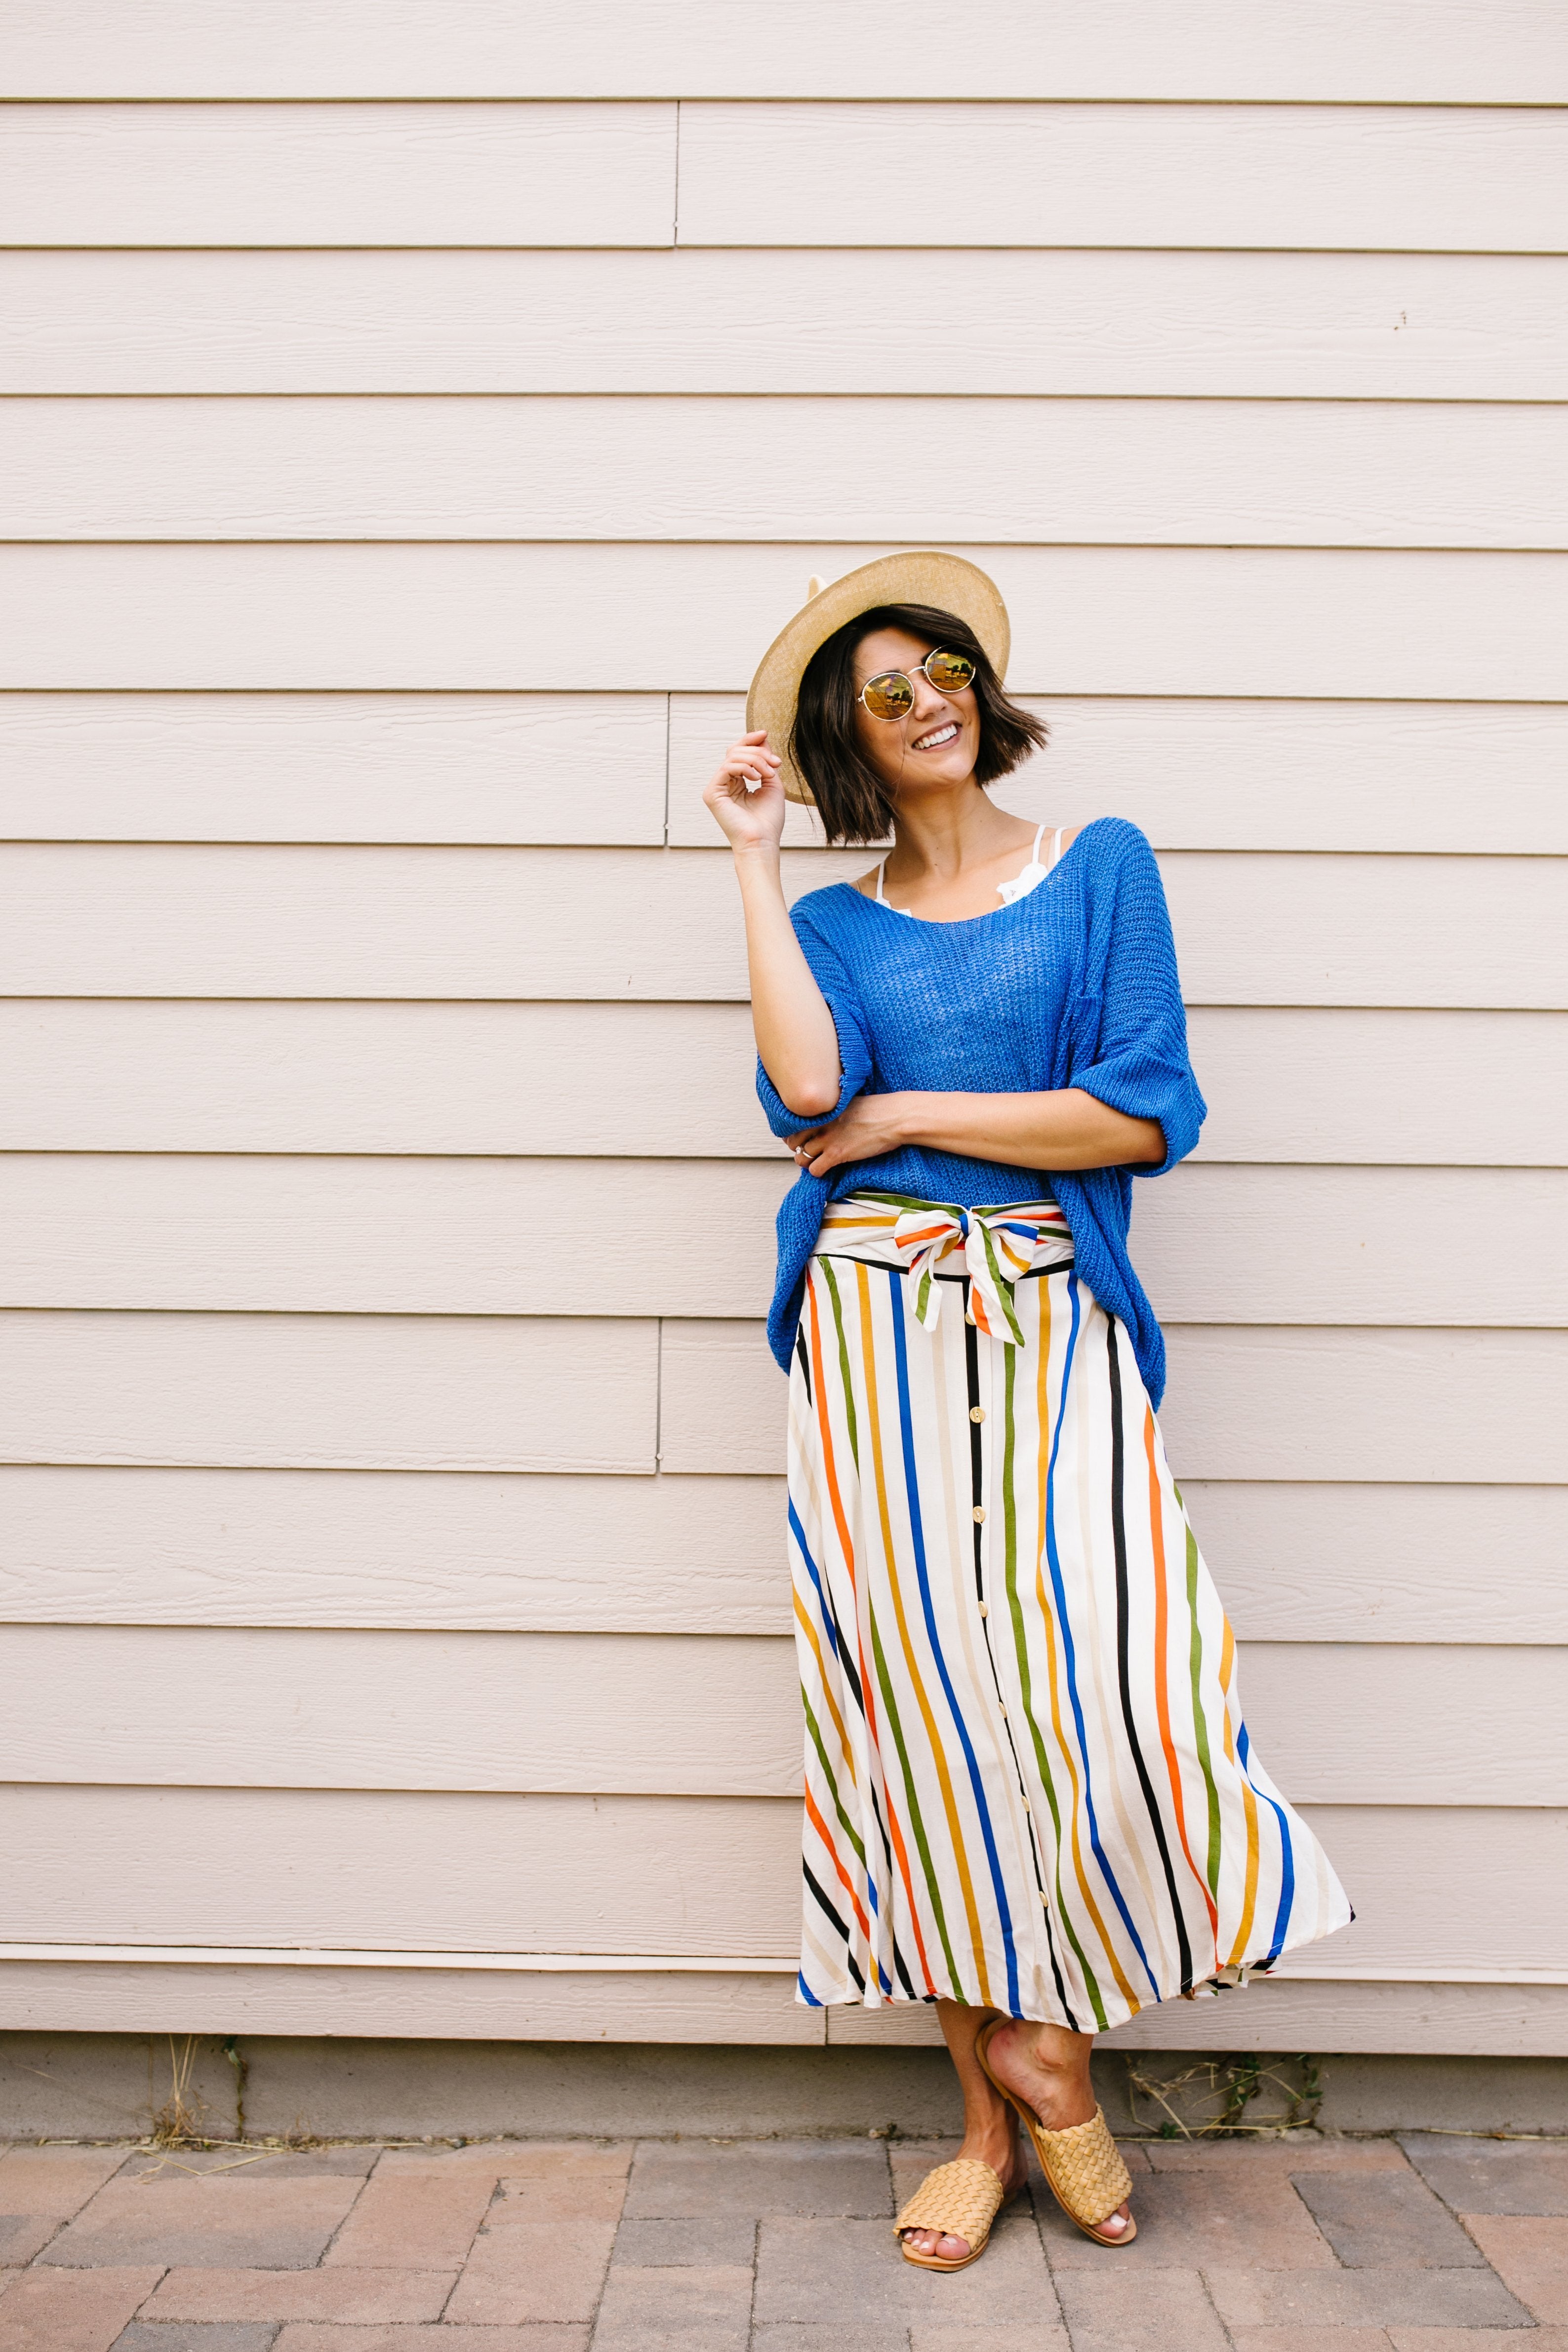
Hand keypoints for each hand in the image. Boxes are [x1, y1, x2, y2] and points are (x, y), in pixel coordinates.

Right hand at [704, 730, 785, 851]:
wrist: (762, 841)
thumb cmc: (768, 820)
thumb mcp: (772, 783)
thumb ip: (766, 761)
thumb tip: (762, 737)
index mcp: (736, 781)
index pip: (739, 752)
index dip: (751, 740)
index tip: (765, 734)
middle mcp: (724, 783)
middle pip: (735, 751)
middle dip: (758, 752)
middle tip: (775, 764)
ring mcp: (716, 788)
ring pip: (732, 757)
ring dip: (755, 760)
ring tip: (769, 775)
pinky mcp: (712, 793)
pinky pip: (727, 767)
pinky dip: (744, 767)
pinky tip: (756, 777)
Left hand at [787, 1093, 909, 1177]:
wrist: (894, 1117)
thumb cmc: (878, 1109)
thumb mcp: (849, 1102)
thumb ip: (833, 1109)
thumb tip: (828, 1115)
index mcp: (823, 1109)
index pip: (794, 1124)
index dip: (796, 1134)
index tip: (802, 1139)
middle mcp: (820, 1123)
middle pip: (793, 1142)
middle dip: (799, 1149)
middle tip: (809, 1152)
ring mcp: (827, 1139)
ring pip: (802, 1158)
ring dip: (808, 1162)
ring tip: (818, 1161)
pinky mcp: (836, 1154)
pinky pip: (815, 1170)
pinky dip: (818, 1172)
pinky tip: (827, 1169)